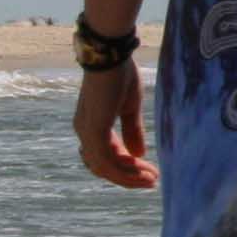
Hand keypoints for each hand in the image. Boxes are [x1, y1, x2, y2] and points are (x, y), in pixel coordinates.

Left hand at [74, 63, 154, 188]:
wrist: (110, 57)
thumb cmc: (120, 76)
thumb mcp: (130, 107)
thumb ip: (132, 131)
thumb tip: (139, 154)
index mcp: (91, 126)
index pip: (106, 156)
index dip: (127, 167)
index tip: (150, 171)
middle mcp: (84, 132)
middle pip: (103, 167)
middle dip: (129, 176)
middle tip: (153, 179)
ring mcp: (87, 132)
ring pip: (105, 167)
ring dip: (128, 176)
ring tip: (151, 178)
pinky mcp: (94, 130)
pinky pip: (106, 160)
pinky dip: (123, 170)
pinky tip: (142, 171)